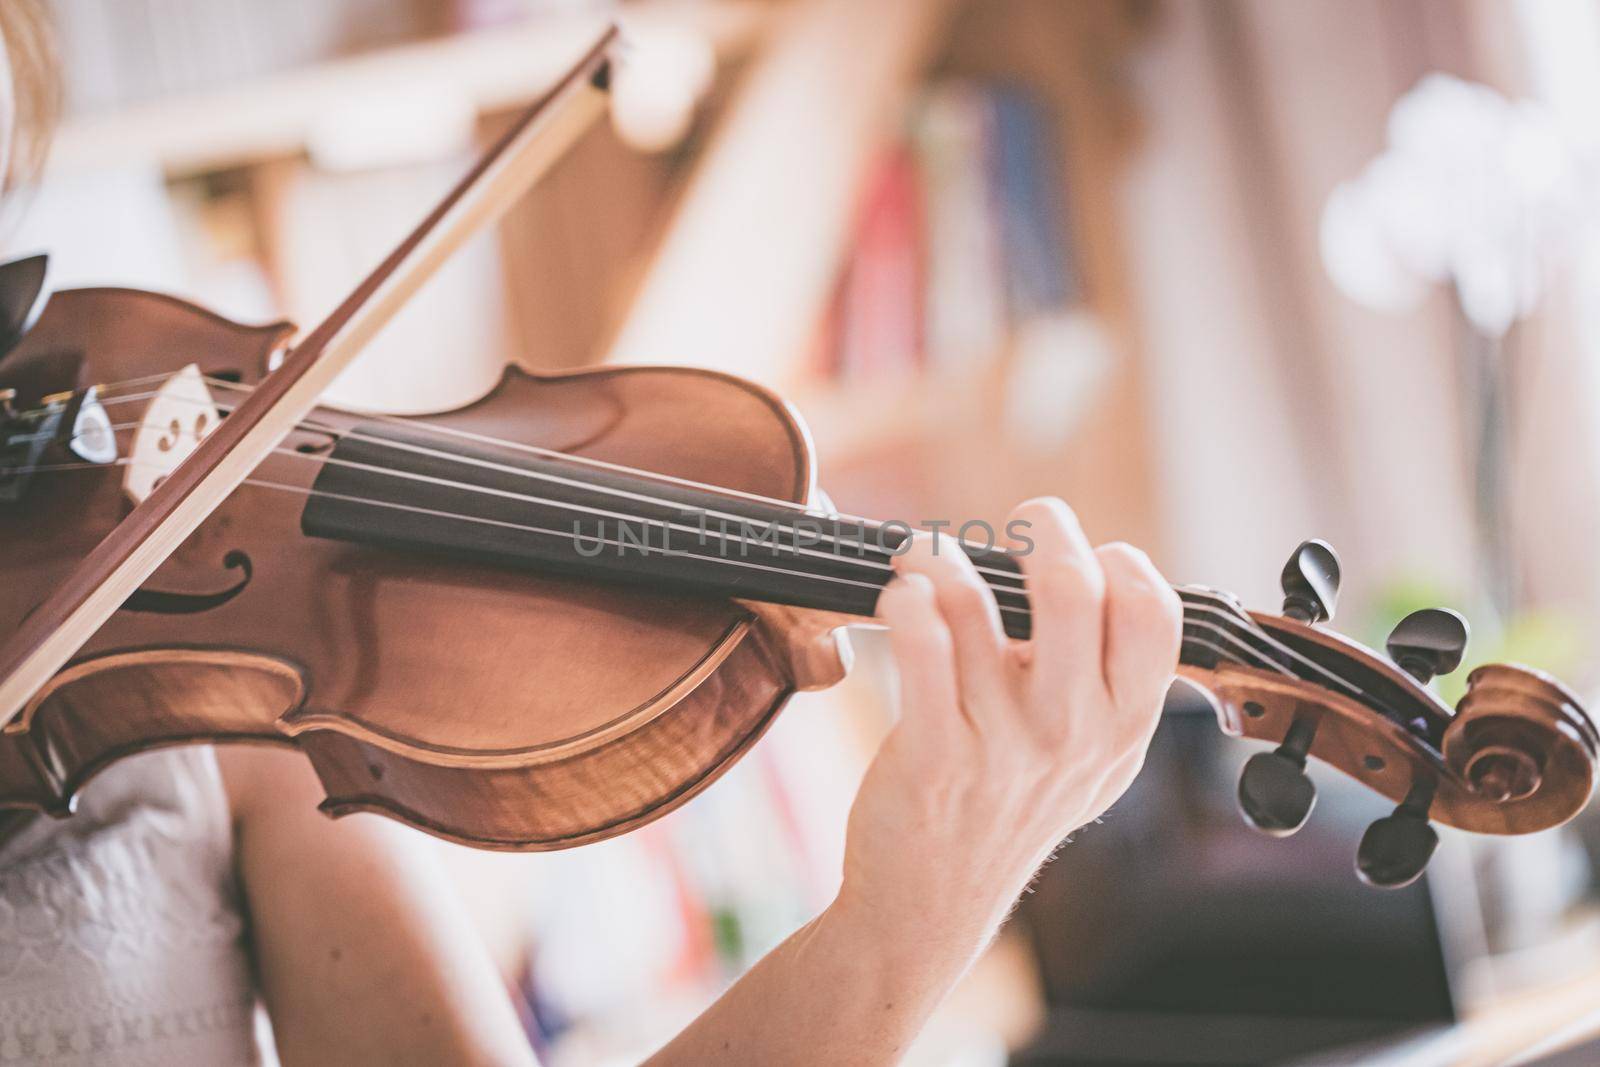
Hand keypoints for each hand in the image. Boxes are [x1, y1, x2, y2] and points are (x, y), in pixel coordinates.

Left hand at [836, 499, 1181, 946]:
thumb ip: (1110, 681)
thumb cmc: (1009, 809)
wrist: (932, 901)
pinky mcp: (935, 754)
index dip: (1118, 560)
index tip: (1084, 553)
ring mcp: (1004, 745)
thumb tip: (1101, 575)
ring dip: (943, 559)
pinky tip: (901, 595)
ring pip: (978, 605)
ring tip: (927, 559)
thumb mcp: (1092, 760)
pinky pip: (923, 645)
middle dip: (1043, 528)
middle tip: (1018, 525)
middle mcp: (1074, 732)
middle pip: (1074, 588)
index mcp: (1125, 725)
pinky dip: (908, 600)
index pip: (1153, 610)